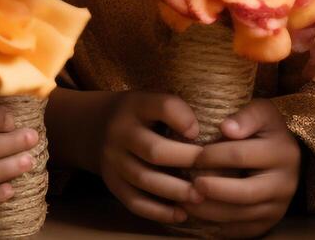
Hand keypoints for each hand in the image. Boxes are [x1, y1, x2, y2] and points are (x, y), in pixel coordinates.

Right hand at [97, 91, 203, 225]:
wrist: (93, 126)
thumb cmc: (140, 116)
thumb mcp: (152, 100)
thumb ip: (177, 111)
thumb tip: (221, 132)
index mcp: (135, 105)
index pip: (161, 106)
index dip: (182, 118)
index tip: (199, 131)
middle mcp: (120, 131)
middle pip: (155, 150)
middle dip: (186, 162)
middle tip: (213, 173)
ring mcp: (113, 159)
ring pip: (145, 179)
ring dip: (175, 191)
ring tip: (201, 197)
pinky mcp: (111, 183)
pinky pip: (134, 202)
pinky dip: (158, 211)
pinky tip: (181, 214)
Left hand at [184, 99, 299, 235]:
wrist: (283, 156)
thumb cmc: (264, 130)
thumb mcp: (261, 113)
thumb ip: (246, 116)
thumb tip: (227, 127)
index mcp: (283, 152)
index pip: (240, 156)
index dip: (212, 156)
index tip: (194, 156)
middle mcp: (286, 183)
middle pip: (244, 193)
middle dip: (213, 190)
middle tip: (190, 186)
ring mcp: (278, 206)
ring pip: (241, 215)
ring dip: (210, 211)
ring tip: (187, 202)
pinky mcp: (269, 222)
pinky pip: (243, 230)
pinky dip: (218, 226)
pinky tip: (199, 215)